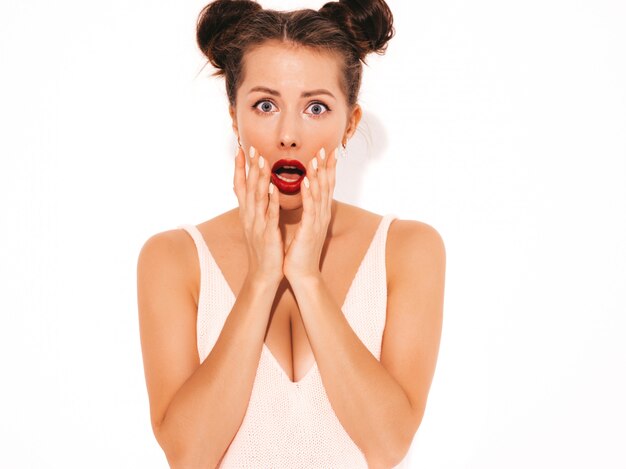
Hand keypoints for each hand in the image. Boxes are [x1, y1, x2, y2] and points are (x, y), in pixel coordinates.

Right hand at [233, 145, 283, 284]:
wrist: (263, 275)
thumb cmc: (263, 249)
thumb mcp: (257, 225)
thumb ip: (256, 208)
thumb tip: (257, 191)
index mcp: (247, 214)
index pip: (240, 186)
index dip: (239, 168)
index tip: (240, 149)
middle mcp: (249, 217)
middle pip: (247, 188)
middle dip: (249, 167)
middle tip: (251, 148)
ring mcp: (257, 225)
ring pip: (257, 198)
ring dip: (259, 179)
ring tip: (261, 161)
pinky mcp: (268, 235)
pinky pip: (270, 216)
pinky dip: (271, 201)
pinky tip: (274, 189)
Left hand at [283, 146, 337, 280]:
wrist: (302, 273)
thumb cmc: (300, 250)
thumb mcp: (305, 226)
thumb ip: (308, 210)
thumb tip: (308, 197)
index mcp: (320, 213)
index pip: (326, 186)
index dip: (327, 168)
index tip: (327, 151)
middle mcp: (322, 215)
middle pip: (327, 186)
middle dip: (326, 166)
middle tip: (326, 147)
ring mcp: (318, 222)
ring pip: (320, 193)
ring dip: (318, 174)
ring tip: (316, 157)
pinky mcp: (310, 229)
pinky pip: (310, 207)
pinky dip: (308, 192)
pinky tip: (306, 180)